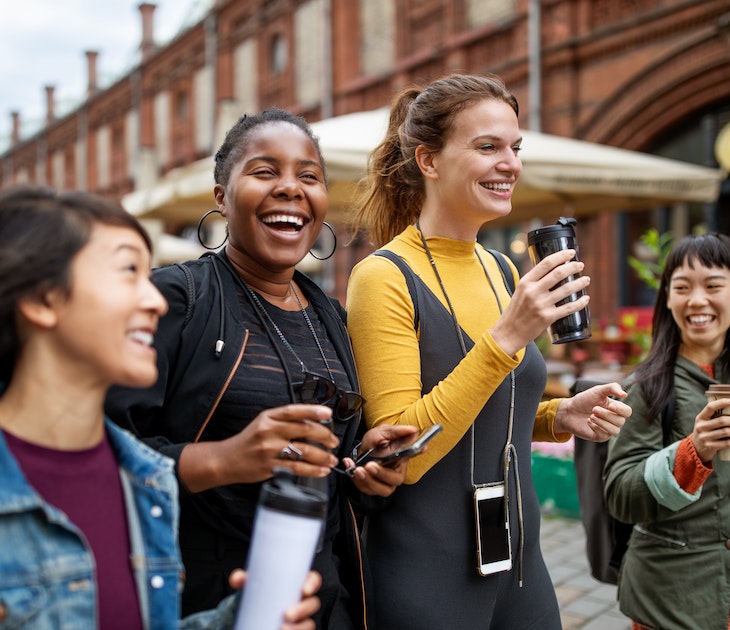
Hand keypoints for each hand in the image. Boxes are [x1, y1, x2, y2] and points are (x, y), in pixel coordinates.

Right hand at [178, 404, 338, 491]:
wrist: (227, 460)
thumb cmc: (249, 441)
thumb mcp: (263, 422)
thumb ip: (284, 420)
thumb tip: (313, 420)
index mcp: (268, 417)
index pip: (294, 411)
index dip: (313, 411)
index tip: (328, 414)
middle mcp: (269, 431)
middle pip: (304, 430)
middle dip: (324, 436)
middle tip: (334, 442)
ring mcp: (269, 449)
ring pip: (304, 451)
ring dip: (323, 456)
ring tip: (331, 459)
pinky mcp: (270, 466)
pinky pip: (297, 468)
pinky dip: (313, 470)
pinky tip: (322, 471)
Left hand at [228, 569, 321, 629]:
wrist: (250, 616)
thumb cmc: (258, 596)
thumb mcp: (252, 585)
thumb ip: (244, 579)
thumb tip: (237, 579)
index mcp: (295, 584)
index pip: (312, 579)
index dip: (313, 583)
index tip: (304, 589)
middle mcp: (301, 601)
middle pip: (312, 604)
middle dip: (303, 610)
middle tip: (287, 614)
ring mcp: (300, 618)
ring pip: (308, 623)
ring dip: (298, 628)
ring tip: (282, 629)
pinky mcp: (295, 629)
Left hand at [343, 424, 418, 495]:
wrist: (362, 450)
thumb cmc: (375, 442)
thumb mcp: (383, 432)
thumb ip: (396, 432)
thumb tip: (412, 430)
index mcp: (402, 458)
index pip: (412, 456)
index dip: (413, 455)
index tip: (404, 453)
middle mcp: (396, 473)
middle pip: (394, 479)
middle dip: (381, 474)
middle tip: (369, 465)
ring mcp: (385, 483)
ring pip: (380, 489)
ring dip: (367, 480)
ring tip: (357, 469)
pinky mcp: (372, 488)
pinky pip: (366, 488)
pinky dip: (356, 479)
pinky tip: (351, 467)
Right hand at [490, 249, 589, 356]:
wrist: (508, 333)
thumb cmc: (515, 312)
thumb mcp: (520, 292)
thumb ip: (533, 283)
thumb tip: (553, 274)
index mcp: (525, 282)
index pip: (546, 263)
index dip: (561, 256)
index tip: (571, 253)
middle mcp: (532, 291)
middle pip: (558, 273)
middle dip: (573, 267)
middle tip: (580, 266)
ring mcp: (540, 305)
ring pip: (566, 289)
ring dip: (580, 282)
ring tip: (586, 280)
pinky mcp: (547, 318)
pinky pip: (569, 308)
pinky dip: (580, 302)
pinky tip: (585, 299)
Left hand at [554, 382, 629, 441]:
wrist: (569, 410)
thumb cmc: (584, 400)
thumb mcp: (598, 390)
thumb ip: (612, 388)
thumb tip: (625, 394)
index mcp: (616, 409)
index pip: (627, 412)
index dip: (621, 410)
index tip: (610, 405)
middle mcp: (614, 420)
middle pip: (621, 421)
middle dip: (607, 415)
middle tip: (594, 409)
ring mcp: (607, 429)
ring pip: (615, 431)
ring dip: (602, 422)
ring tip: (591, 416)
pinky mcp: (600, 437)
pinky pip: (604, 436)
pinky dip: (596, 428)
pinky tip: (588, 421)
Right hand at [692, 398, 729, 461]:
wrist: (696, 447)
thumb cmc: (706, 431)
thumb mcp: (705, 422)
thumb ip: (715, 416)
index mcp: (700, 418)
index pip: (710, 407)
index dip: (722, 403)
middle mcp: (701, 426)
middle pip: (722, 420)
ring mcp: (704, 437)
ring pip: (726, 432)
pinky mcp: (710, 446)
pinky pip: (726, 443)